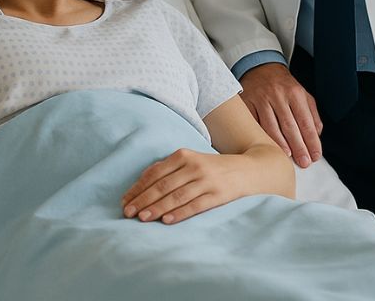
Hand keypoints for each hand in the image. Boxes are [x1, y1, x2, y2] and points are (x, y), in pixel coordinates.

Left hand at [121, 149, 246, 224]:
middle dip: (143, 200)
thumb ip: (169, 170)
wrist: (249, 169)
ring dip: (157, 208)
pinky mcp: (218, 194)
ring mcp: (206, 180)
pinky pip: (195, 205)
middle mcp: (193, 166)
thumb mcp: (191, 161)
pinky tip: (167, 220)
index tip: (125, 201)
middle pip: (162, 185)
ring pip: (176, 196)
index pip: (154, 173)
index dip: (138, 188)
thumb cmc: (213, 168)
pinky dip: (180, 213)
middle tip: (128, 213)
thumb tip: (142, 184)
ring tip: (142, 218)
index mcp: (182, 155)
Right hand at [239, 62, 322, 167]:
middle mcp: (278, 95)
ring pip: (271, 126)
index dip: (312, 141)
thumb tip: (316, 135)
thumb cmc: (283, 85)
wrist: (260, 67)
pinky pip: (254, 122)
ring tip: (288, 156)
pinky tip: (267, 145)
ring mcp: (261, 99)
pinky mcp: (247, 102)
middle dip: (298, 146)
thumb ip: (312, 114)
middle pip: (290, 126)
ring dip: (280, 143)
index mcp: (295, 93)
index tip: (315, 155)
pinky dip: (261, 135)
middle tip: (304, 162)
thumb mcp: (303, 94)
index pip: (306, 122)